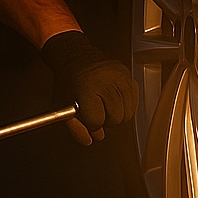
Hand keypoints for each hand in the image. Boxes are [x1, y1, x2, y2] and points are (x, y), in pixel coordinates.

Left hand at [40, 30, 138, 145]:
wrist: (76, 57)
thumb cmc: (68, 81)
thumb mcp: (63, 106)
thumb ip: (75, 127)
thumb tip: (89, 140)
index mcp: (87, 88)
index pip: (97, 121)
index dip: (91, 123)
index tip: (88, 116)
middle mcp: (106, 81)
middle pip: (115, 118)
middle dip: (106, 120)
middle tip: (98, 112)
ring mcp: (120, 78)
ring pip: (127, 113)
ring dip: (117, 115)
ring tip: (106, 106)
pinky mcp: (129, 77)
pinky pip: (134, 102)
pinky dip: (126, 106)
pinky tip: (114, 100)